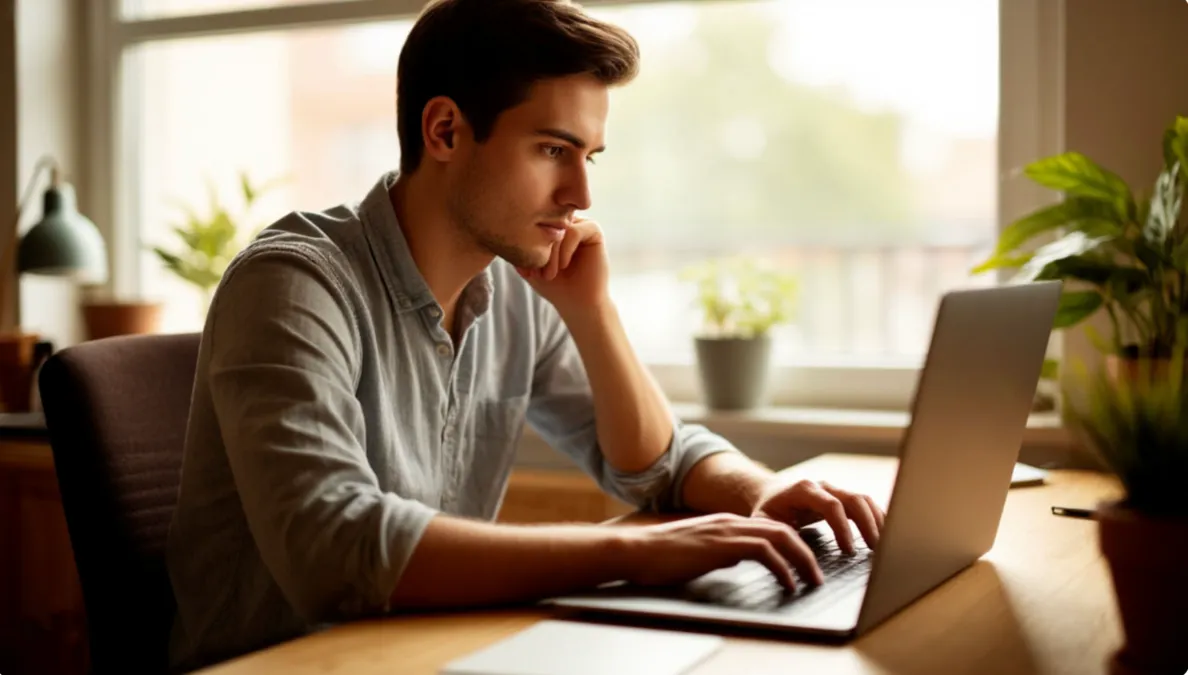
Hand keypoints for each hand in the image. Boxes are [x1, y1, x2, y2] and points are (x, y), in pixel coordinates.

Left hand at [516, 217, 608, 318]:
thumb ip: (519, 247)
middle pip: (545, 222)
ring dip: (550, 253)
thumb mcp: (529, 265)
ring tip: (548, 274)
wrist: (578, 304)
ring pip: (559, 227)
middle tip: (536, 274)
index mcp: (551, 227)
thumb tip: (507, 230)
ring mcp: (580, 224)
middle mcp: (566, 222)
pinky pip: (574, 231)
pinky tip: (563, 266)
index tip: (525, 271)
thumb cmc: (554, 286)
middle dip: (538, 249)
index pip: (532, 224)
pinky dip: (565, 250)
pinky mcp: (594, 231)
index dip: (526, 246)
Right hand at [620, 512, 824, 591]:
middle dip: (806, 551)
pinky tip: (788, 583)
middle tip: (819, 574)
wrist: (637, 550)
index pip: (770, 527)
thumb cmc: (661, 557)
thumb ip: (721, 551)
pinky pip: (764, 552)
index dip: (793, 543)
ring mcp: (727, 530)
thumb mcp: (700, 551)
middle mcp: (731, 522)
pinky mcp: (722, 544)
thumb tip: (737, 559)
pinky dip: (782, 567)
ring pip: (780, 537)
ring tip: (813, 580)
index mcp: (726, 523)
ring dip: (802, 560)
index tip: (806, 561)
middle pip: (783, 529)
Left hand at [751, 479, 885, 555]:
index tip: (849, 550)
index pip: (831, 505)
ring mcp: (834, 489)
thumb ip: (777, 535)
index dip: (843, 527)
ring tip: (884, 545)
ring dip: (876, 521)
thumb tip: (794, 556)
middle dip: (867, 524)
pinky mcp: (842, 496)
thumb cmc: (767, 511)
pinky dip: (876, 518)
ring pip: (863, 499)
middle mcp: (822, 486)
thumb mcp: (764, 523)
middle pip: (854, 499)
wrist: (770, 493)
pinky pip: (864, 504)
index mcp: (803, 490)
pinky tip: (884, 535)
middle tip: (876, 549)